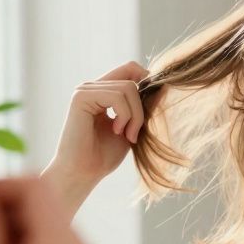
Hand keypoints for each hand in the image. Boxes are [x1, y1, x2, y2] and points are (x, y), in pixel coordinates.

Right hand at [47, 61, 148, 189]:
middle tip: (134, 134)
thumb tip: (163, 87)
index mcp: (102, 92)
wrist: (83, 174)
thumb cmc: (103, 156)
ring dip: (135, 115)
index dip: (146, 81)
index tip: (151, 109)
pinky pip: (116, 96)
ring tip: (127, 135)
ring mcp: (85, 90)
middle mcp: (92, 87)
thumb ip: (144, 107)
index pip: (130, 69)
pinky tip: (117, 131)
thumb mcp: (131, 127)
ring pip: (128, 87)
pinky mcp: (81, 97)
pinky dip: (124, 115)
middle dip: (141, 108)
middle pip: (132, 78)